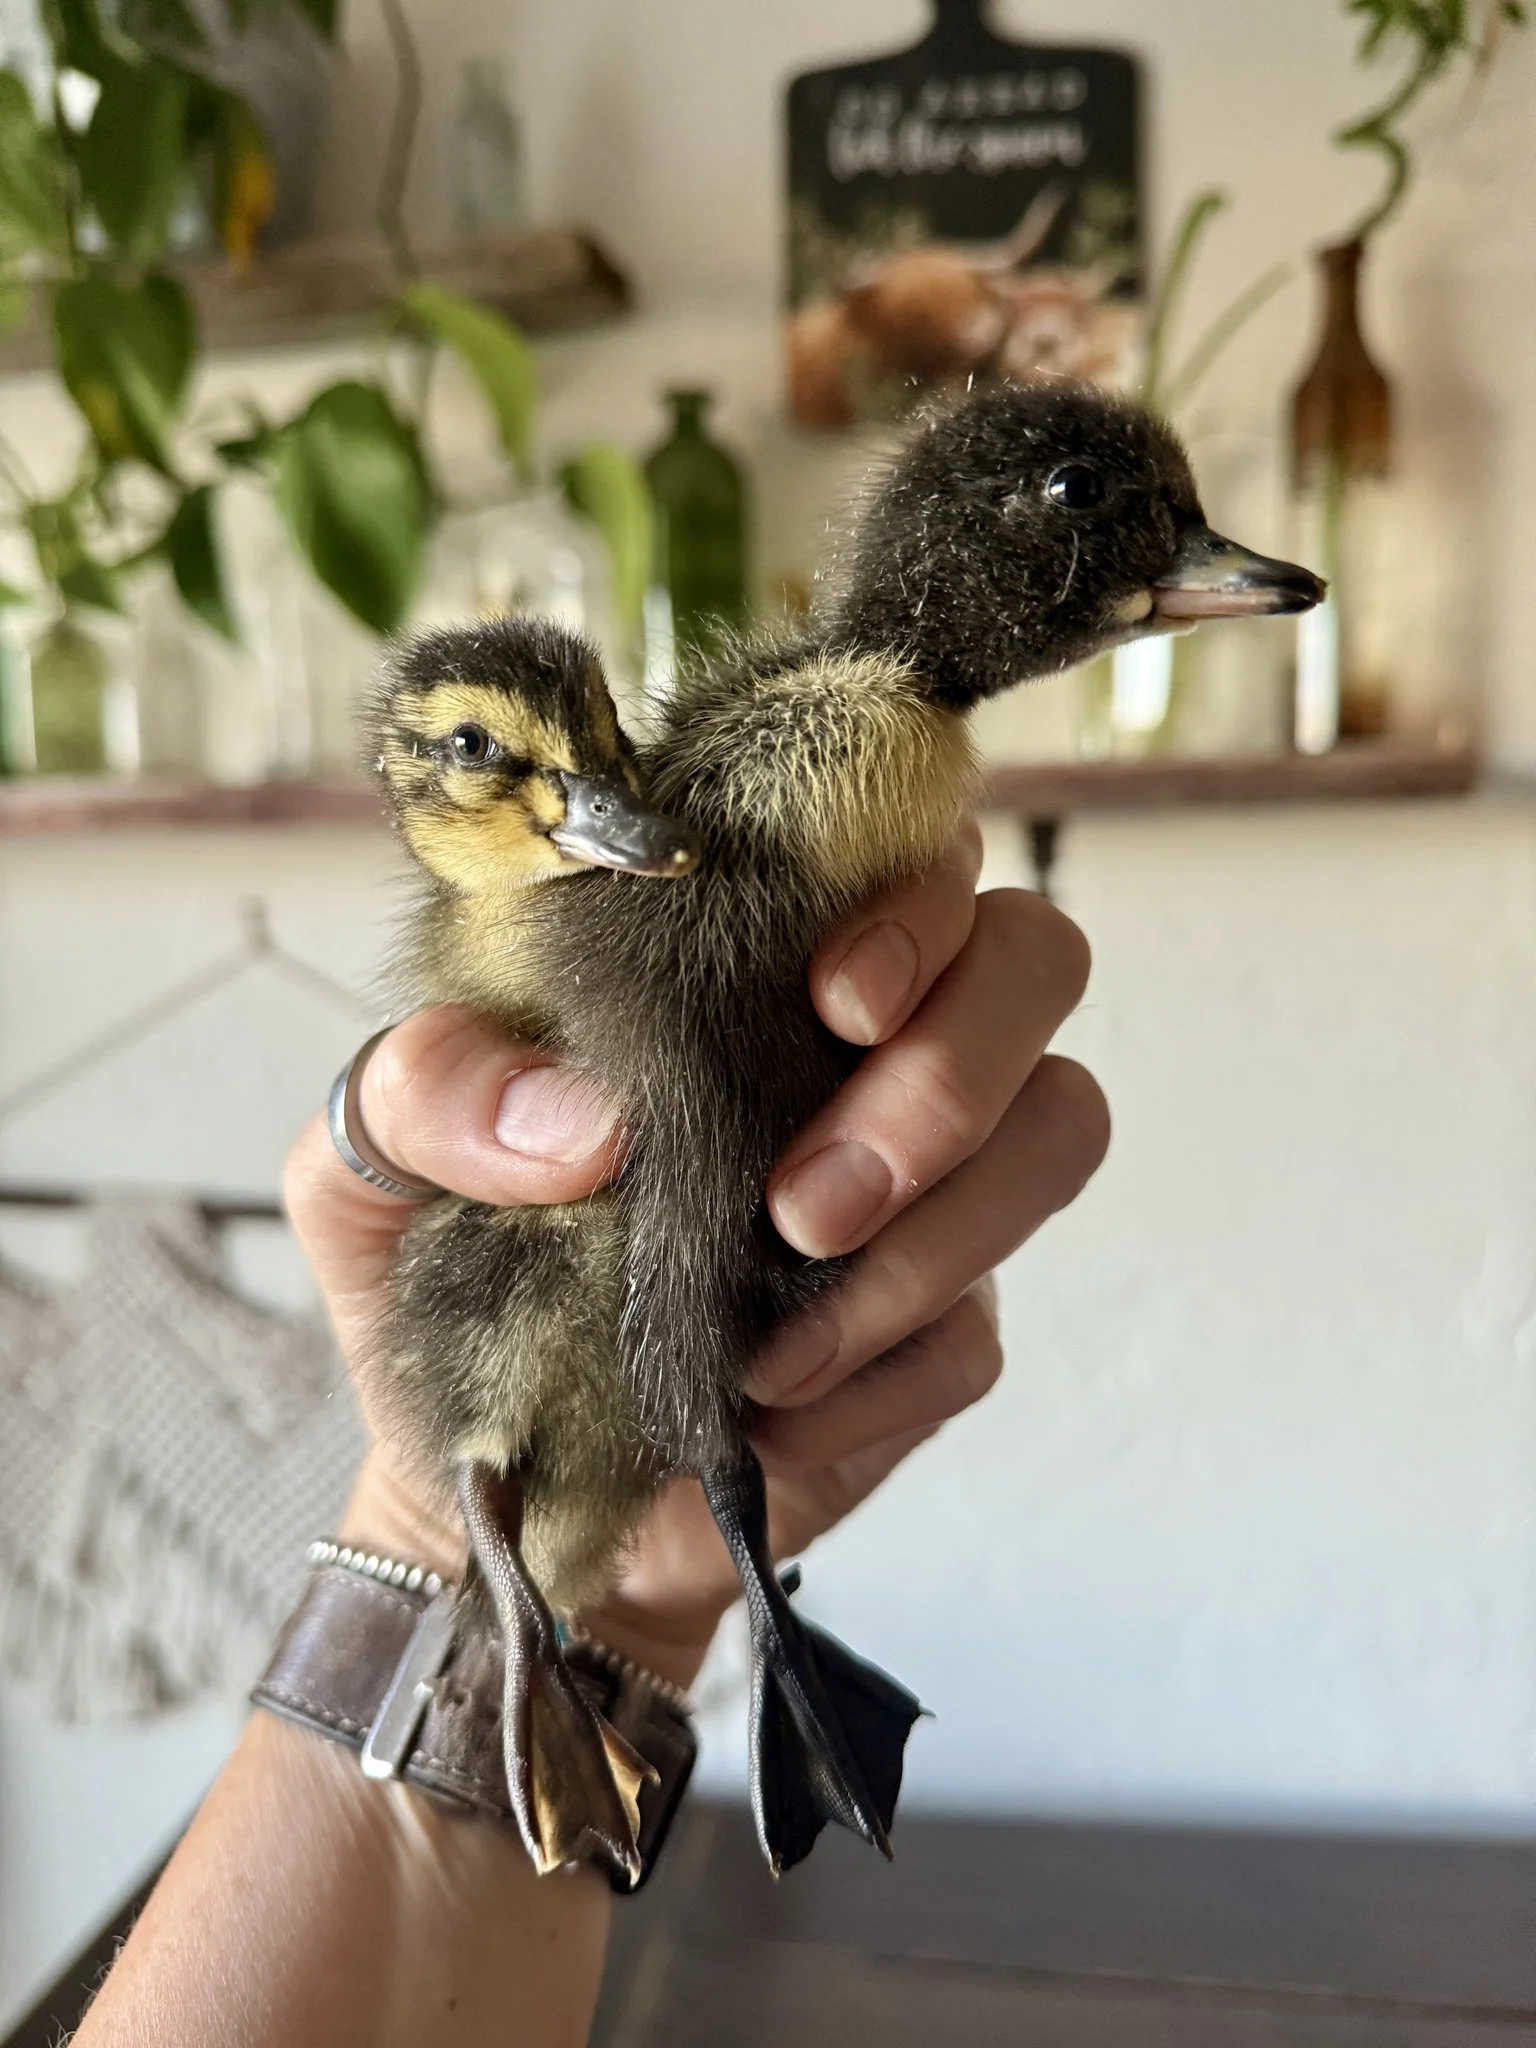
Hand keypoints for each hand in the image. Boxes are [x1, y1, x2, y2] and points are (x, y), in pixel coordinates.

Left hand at [284, 823, 1107, 1689]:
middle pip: (1034, 963)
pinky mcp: (938, 1327)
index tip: (830, 995)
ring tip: (775, 1340)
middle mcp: (863, 1047)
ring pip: (1057, 1129)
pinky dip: (880, 1374)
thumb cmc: (439, 1280)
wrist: (493, 1477)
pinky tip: (772, 1405)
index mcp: (742, 963)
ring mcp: (925, 1185)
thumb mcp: (367, 1167)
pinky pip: (979, 1327)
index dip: (915, 898)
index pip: (902, 848)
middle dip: (950, 1074)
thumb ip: (426, 1089)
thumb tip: (583, 1120)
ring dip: (934, 1235)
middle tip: (807, 1201)